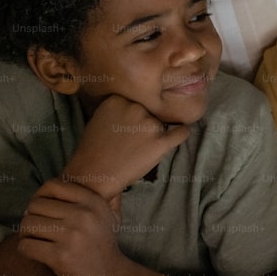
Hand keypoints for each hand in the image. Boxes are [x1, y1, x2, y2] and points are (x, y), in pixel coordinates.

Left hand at [17, 178, 128, 275]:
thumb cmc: (104, 245)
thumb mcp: (110, 215)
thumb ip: (99, 196)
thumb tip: (74, 177)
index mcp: (93, 202)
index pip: (53, 185)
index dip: (41, 196)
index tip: (44, 210)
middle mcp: (83, 215)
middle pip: (36, 205)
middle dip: (32, 217)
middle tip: (37, 228)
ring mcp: (71, 235)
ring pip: (28, 224)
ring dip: (26, 233)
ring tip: (35, 239)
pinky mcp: (60, 256)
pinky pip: (26, 245)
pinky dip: (25, 249)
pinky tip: (35, 252)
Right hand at [63, 94, 188, 198]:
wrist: (94, 176)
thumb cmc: (95, 149)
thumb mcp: (99, 117)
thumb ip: (120, 107)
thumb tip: (142, 104)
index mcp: (118, 99)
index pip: (137, 100)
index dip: (134, 114)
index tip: (127, 126)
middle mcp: (135, 108)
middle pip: (150, 111)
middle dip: (144, 124)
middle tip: (131, 140)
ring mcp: (149, 125)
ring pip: (162, 124)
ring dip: (155, 134)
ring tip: (137, 149)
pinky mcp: (160, 142)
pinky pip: (181, 132)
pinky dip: (181, 133)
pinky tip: (179, 133)